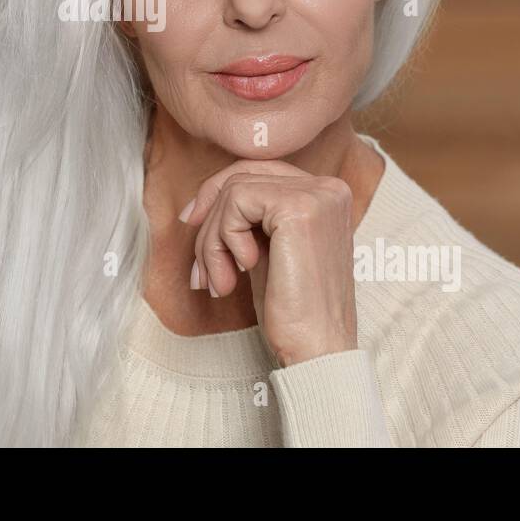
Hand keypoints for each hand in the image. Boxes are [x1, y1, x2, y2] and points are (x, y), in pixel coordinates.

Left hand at [180, 158, 357, 366]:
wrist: (317, 350)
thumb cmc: (292, 310)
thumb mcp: (267, 250)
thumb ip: (248, 219)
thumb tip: (198, 204)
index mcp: (325, 195)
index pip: (257, 170)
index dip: (217, 194)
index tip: (191, 223)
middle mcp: (328, 187)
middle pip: (242, 175)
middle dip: (210, 220)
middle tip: (202, 268)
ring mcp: (317, 195)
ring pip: (233, 191)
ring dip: (213, 240)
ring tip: (219, 281)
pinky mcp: (298, 208)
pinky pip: (235, 202)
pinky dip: (223, 239)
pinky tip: (239, 273)